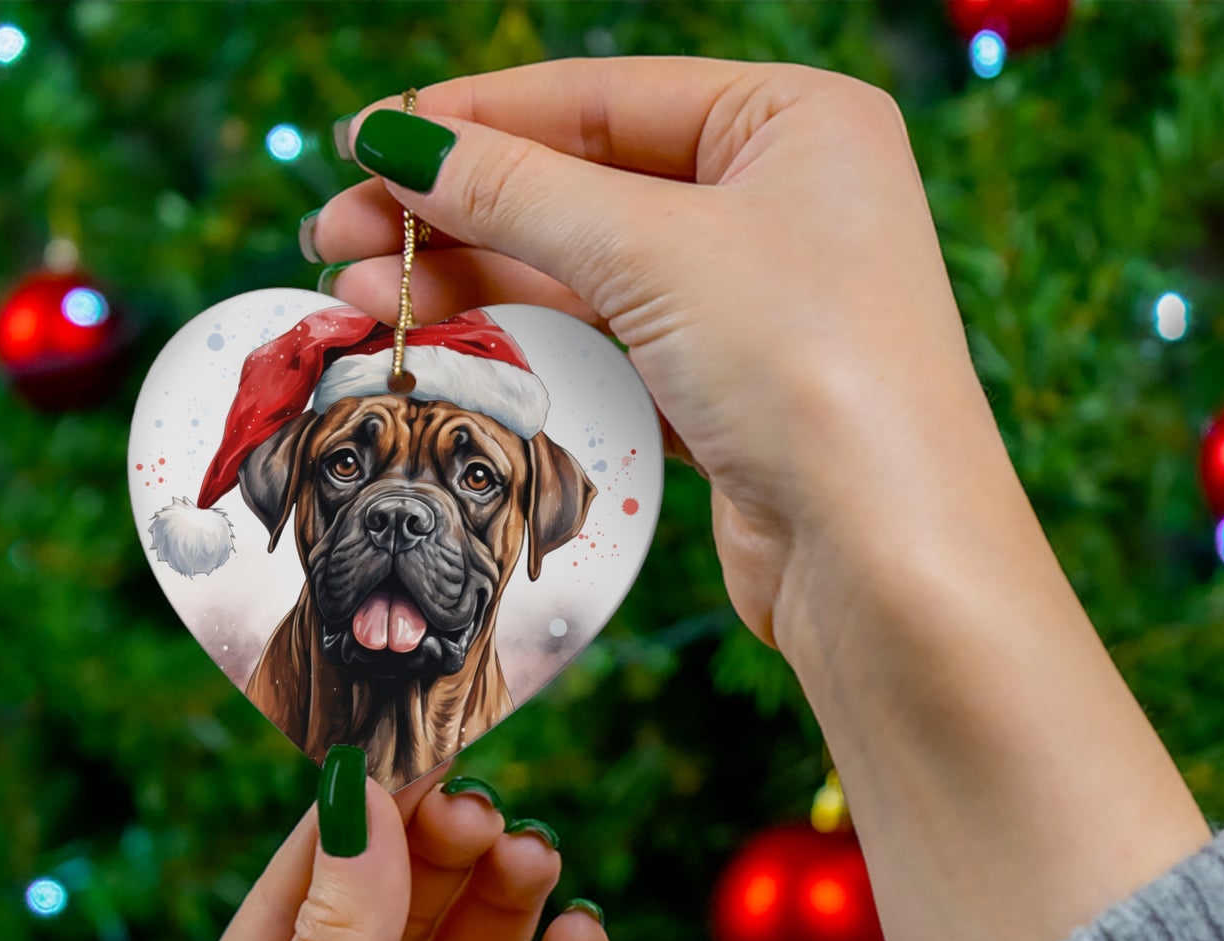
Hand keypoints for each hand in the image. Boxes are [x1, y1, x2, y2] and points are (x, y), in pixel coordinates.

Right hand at [310, 60, 1209, 940]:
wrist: (884, 559)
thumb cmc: (810, 371)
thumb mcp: (654, 252)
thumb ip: (518, 191)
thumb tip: (397, 143)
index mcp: (796, 123)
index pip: (603, 98)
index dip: (475, 120)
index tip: (366, 145)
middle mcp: (782, 204)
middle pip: (585, 188)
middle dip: (458, 215)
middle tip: (338, 240)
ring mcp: (756, 304)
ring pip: (589, 275)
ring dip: (477, 286)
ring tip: (365, 302)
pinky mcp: (730, 393)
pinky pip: (611, 346)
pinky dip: (532, 345)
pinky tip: (448, 347)